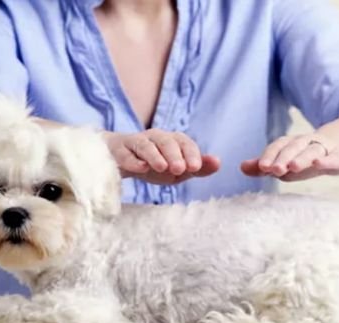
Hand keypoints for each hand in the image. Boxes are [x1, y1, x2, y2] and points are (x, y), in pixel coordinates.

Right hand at [105, 129, 219, 184]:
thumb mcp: (178, 170)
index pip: (184, 143)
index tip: (196, 167)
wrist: (120, 160)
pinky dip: (133, 160)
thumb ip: (198, 168)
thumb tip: (218, 162)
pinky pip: (126, 153)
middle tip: (181, 170)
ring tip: (163, 168)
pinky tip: (141, 168)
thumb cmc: (154, 165)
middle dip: (174, 155)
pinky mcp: (120, 150)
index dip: (191, 154)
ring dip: (155, 156)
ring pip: (146, 145)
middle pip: (166, 142)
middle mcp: (155, 138)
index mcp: (172, 141)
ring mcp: (136, 142)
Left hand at [240, 131, 338, 181]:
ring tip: (293, 167)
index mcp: (291, 144)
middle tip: (274, 169)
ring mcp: (325, 148)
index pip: (278, 146)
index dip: (270, 155)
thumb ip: (264, 167)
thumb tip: (242, 167)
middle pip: (293, 147)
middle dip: (283, 158)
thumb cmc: (308, 159)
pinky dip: (326, 160)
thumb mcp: (286, 164)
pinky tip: (319, 164)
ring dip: (301, 158)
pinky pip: (333, 157)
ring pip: (312, 151)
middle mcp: (306, 142)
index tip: (262, 167)